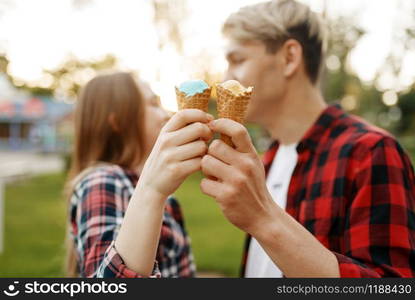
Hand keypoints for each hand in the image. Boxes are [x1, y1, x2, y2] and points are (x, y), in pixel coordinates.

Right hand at [139, 109, 212, 198]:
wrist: (150, 185)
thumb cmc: (167, 160)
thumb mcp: (168, 142)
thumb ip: (183, 130)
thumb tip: (209, 119)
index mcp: (165, 132)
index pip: (184, 115)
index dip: (200, 114)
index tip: (209, 120)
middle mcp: (166, 141)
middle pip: (198, 128)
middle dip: (208, 133)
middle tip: (207, 140)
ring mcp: (170, 156)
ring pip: (201, 146)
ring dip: (205, 151)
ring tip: (200, 155)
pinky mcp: (176, 170)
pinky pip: (199, 162)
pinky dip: (203, 164)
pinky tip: (198, 166)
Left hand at [200, 118, 275, 235]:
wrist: (262, 216)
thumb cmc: (253, 187)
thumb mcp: (253, 164)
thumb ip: (240, 149)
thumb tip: (219, 126)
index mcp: (251, 155)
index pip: (238, 130)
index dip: (222, 123)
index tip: (212, 125)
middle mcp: (245, 165)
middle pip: (214, 146)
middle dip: (210, 154)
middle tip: (215, 164)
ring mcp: (236, 181)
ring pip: (206, 163)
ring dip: (206, 171)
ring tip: (215, 177)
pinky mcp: (226, 195)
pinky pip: (204, 183)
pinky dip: (207, 187)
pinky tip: (216, 191)